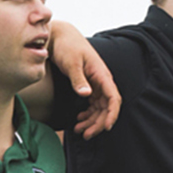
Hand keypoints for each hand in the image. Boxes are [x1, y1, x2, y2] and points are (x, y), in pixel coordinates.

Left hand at [50, 21, 120, 137]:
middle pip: (107, 107)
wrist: (59, 36)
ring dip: (92, 121)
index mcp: (101, 74)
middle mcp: (101, 80)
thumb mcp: (71, 62)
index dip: (112, 114)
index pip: (113, 98)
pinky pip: (92, 104)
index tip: (106, 127)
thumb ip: (78, 78)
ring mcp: (95, 83)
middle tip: (85, 135)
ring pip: (99, 108)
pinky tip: (79, 120)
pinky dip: (87, 114)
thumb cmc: (67, 46)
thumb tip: (86, 94)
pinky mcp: (88, 85)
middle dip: (98, 123)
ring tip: (79, 131)